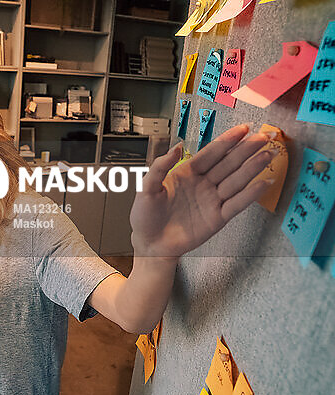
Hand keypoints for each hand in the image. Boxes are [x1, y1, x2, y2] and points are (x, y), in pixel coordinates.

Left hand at [130, 124, 275, 258]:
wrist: (150, 244)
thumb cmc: (145, 216)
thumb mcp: (147, 188)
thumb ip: (160, 166)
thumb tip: (177, 147)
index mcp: (187, 172)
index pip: (211, 153)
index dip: (227, 140)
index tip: (244, 129)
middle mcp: (203, 183)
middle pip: (228, 163)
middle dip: (247, 149)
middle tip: (265, 136)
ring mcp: (212, 200)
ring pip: (236, 180)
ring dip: (253, 167)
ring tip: (270, 154)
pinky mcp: (217, 218)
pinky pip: (237, 204)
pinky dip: (251, 194)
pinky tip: (264, 183)